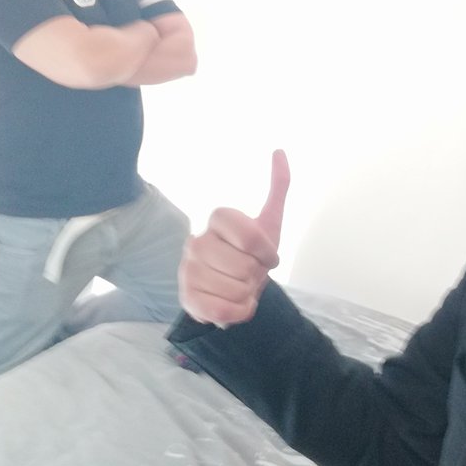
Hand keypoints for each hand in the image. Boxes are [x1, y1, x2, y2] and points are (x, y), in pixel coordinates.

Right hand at [179, 150, 289, 325]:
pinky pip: (222, 313)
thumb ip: (278, 186)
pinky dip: (237, 314)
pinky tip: (232, 305)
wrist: (233, 287)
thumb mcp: (270, 222)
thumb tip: (280, 151)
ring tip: (239, 287)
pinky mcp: (186, 298)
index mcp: (218, 218)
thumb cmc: (252, 254)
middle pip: (245, 267)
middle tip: (249, 274)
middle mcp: (196, 241)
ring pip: (235, 291)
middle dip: (256, 276)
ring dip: (247, 296)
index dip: (267, 252)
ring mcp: (187, 270)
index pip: (252, 236)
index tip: (269, 256)